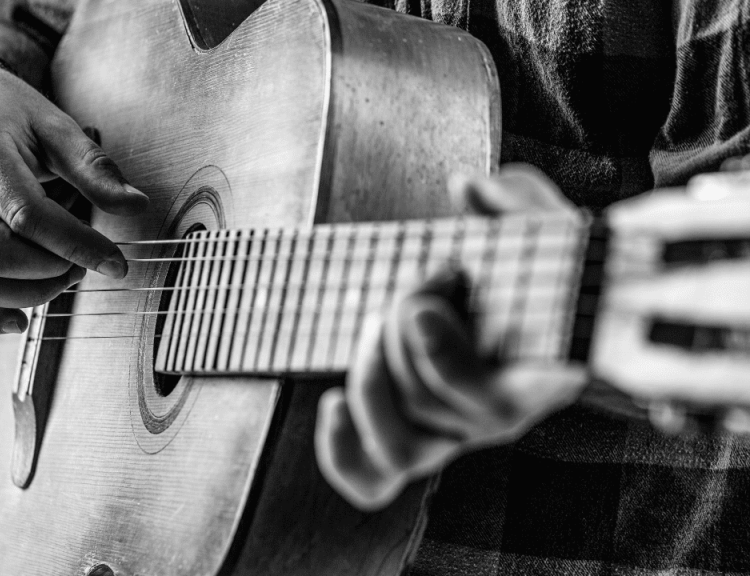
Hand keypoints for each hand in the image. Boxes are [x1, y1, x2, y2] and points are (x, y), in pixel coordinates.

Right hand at [0, 63, 147, 335]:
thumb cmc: (8, 115)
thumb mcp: (55, 126)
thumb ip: (94, 168)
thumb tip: (137, 206)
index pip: (28, 216)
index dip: (77, 245)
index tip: (117, 263)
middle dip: (50, 271)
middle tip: (81, 263)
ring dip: (25, 296)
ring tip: (58, 278)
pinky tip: (18, 320)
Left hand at [314, 164, 587, 510]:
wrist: (536, 309)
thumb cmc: (540, 270)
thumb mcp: (544, 227)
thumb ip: (517, 204)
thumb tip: (467, 189)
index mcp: (536, 379)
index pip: (492, 405)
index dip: (445, 360)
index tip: (420, 302)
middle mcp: (491, 419)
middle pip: (429, 406)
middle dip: (401, 335)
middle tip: (410, 287)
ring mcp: (450, 435)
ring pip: (399, 449)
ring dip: (370, 381)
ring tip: (373, 324)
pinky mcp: (414, 438)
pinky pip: (373, 477)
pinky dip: (341, 452)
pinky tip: (330, 404)